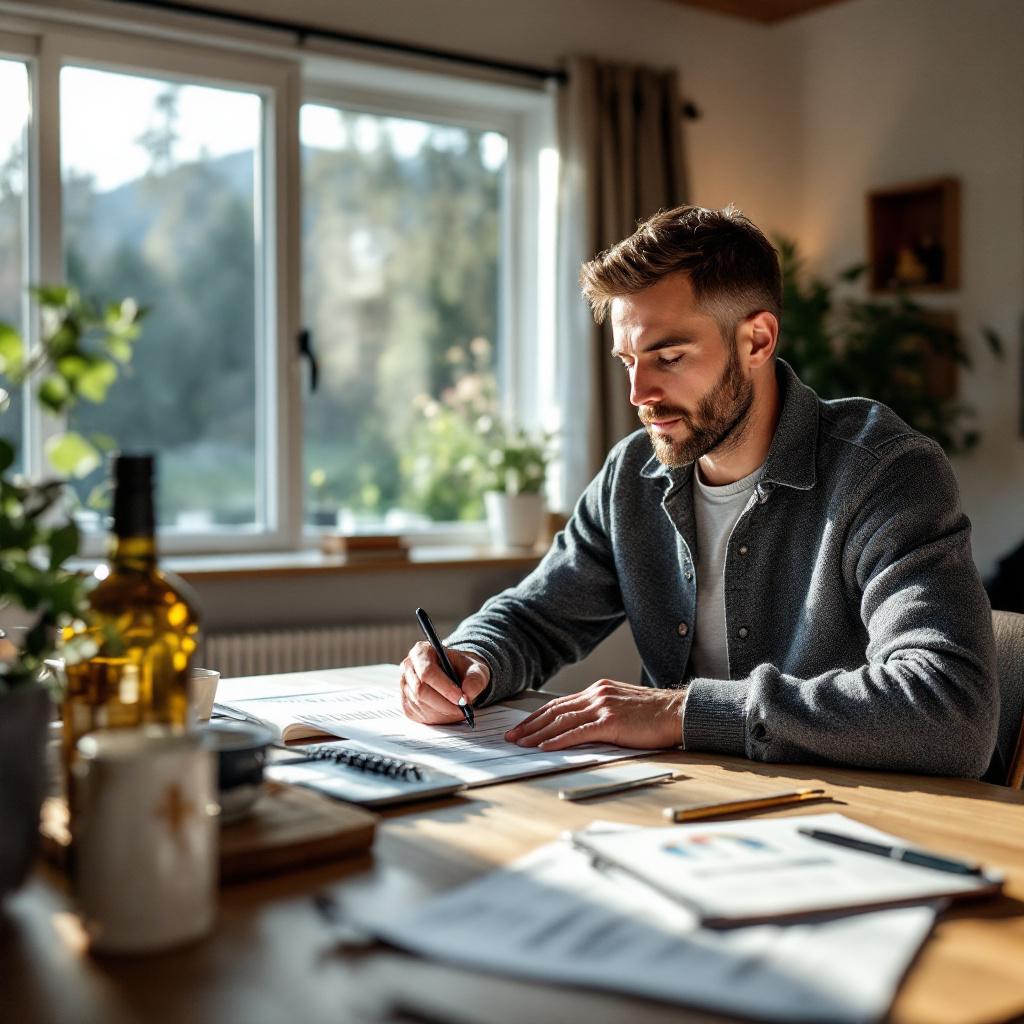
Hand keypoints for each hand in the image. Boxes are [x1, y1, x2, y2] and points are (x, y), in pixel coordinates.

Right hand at [399, 641, 490, 724]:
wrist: (457, 676)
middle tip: (463, 710)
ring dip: (443, 712)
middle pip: (421, 691)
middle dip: (444, 704)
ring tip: (459, 710)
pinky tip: (448, 712)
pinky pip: (419, 715)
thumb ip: (475, 678)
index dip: (445, 688)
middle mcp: (408, 667)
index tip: (462, 699)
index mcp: (422, 651)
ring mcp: (405, 686)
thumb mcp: (476, 669)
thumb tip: (467, 692)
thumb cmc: (463, 669)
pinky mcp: (406, 703)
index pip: (427, 672)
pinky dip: (437, 718)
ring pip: (421, 705)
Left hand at [504, 680, 684, 750]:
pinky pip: (578, 732)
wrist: (677, 712)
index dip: (537, 716)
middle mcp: (596, 694)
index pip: (559, 704)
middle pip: (554, 711)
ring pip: (561, 721)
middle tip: (511, 737)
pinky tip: (545, 747)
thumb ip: (601, 713)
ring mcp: (603, 706)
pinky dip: (558, 740)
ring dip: (537, 734)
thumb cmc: (654, 715)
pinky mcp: (611, 721)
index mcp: (598, 690)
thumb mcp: (622, 707)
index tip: (522, 727)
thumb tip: (579, 728)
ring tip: (521, 744)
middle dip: (530, 725)